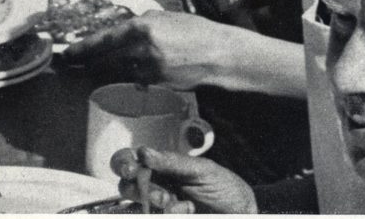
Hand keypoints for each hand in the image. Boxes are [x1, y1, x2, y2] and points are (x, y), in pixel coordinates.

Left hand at [63, 11, 239, 89]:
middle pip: (104, 61)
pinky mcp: (157, 84)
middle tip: (66, 67)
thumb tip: (121, 30)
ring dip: (99, 73)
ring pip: (116, 74)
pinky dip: (123, 79)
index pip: (104, 40)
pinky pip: (133, 81)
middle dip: (83, 65)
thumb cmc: (194, 30)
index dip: (83, 48)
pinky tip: (116, 77)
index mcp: (142, 27)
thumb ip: (141, 24)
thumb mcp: (164, 18)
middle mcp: (142, 50)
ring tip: (84, 71)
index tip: (67, 53)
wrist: (219, 55)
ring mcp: (149, 70)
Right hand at [113, 147, 256, 213]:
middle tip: (160, 195)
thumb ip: (172, 162)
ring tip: (177, 206)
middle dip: (137, 189)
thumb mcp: (202, 170)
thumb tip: (144, 152)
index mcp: (160, 167)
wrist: (242, 214)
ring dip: (153, 205)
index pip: (130, 161)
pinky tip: (186, 212)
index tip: (131, 168)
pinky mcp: (164, 218)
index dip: (123, 163)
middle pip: (126, 186)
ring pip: (138, 207)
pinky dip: (166, 215)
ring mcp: (160, 209)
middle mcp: (155, 187)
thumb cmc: (224, 188)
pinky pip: (153, 216)